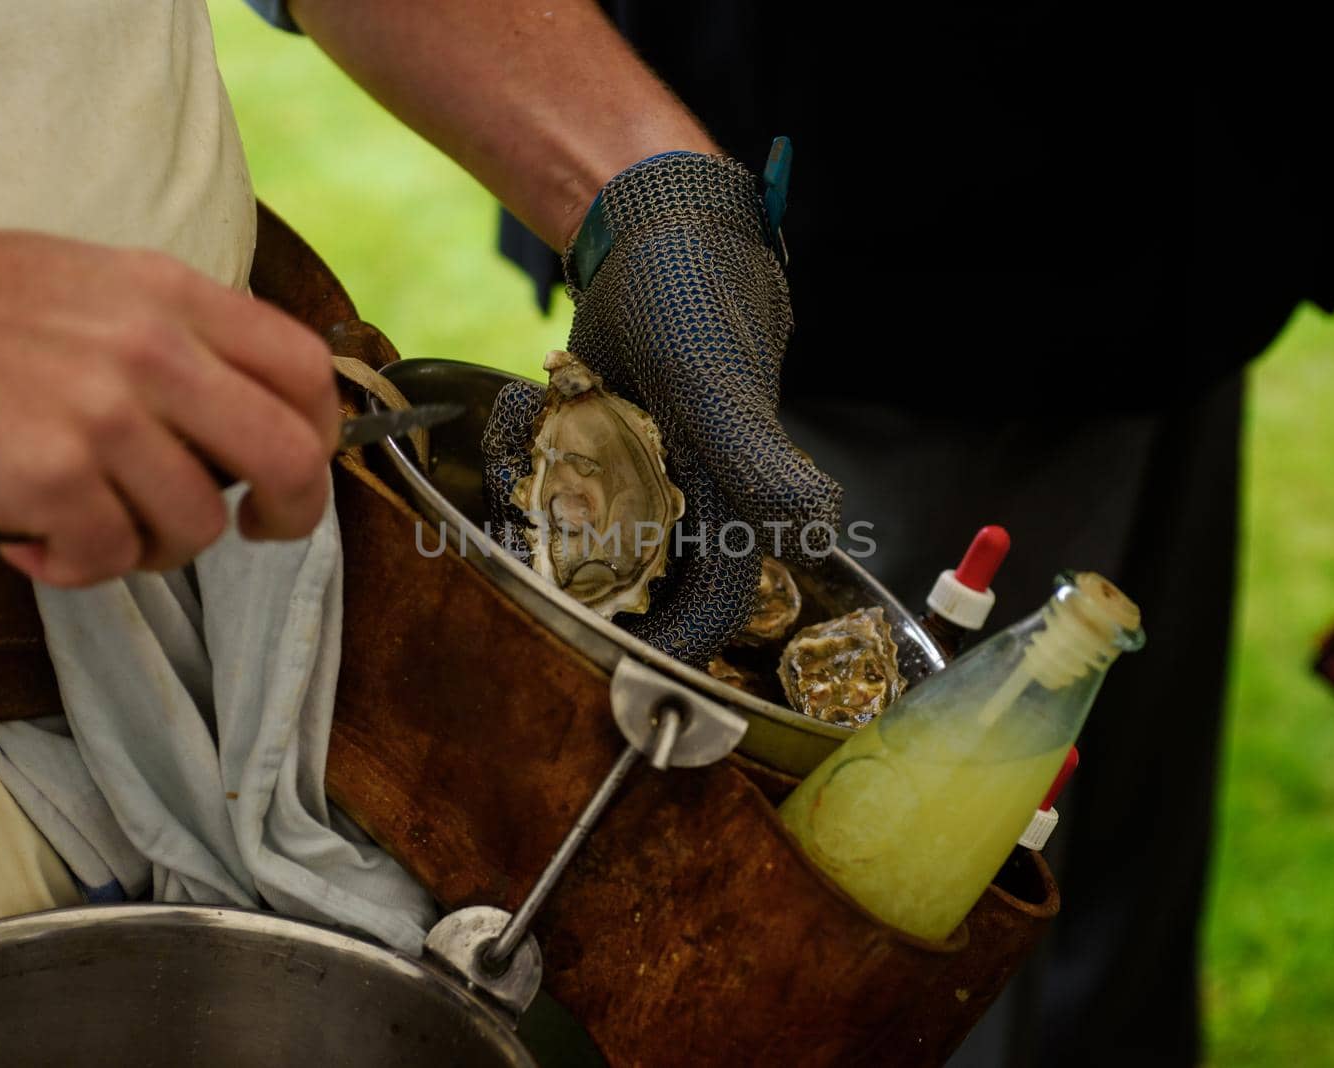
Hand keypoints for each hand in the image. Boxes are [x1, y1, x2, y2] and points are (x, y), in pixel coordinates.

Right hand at [0, 213, 338, 586]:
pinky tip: (30, 545)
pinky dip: (75, 569)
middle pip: (290, 457)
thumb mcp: (92, 284)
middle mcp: (152, 347)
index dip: (321, 433)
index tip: (293, 468)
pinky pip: (111, 559)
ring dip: (151, 546)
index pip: (306, 368)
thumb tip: (248, 415)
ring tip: (90, 525)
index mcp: (172, 293)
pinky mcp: (44, 474)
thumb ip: (178, 338)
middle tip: (252, 530)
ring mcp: (102, 412)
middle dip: (289, 515)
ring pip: (197, 525)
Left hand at [484, 153, 840, 665]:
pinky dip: (521, 453)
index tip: (612, 654)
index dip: (672, 642)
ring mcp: (637, 473)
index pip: (714, 606)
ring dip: (534, 504)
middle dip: (573, 570)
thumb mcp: (716, 378)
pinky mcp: (593, 443)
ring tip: (519, 443)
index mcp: (735, 499)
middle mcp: (689, 498)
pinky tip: (521, 408)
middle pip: (632, 579)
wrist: (649, 222)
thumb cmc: (693, 293)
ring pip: (580, 534)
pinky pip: (548, 479)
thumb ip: (760, 459)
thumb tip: (814, 531)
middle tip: (525, 547)